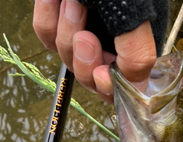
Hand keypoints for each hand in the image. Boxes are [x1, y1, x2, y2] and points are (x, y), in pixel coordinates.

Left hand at [33, 0, 156, 102]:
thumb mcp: (135, 15)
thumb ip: (138, 57)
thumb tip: (136, 92)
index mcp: (133, 42)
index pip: (122, 85)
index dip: (109, 87)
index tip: (102, 74)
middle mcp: (109, 40)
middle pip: (90, 76)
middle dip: (84, 61)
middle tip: (85, 37)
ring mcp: (81, 29)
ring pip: (66, 55)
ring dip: (66, 32)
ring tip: (73, 3)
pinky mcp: (57, 16)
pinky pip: (45, 32)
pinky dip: (48, 16)